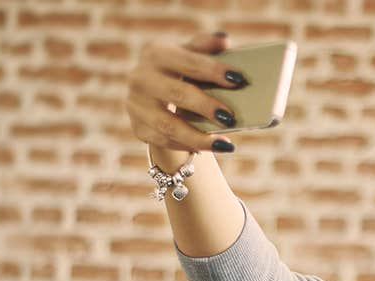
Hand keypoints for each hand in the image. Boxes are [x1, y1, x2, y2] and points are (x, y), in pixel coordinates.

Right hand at [126, 32, 242, 153]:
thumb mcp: (190, 54)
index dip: (213, 70)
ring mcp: (136, 104)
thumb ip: (205, 47)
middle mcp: (140, 77)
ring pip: (168, 125)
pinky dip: (188, 146)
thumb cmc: (180, 70)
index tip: (238, 79)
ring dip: (198, 137)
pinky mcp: (138, 128)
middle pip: (176, 93)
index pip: (187, 61)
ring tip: (225, 144)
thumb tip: (224, 39)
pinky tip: (209, 147)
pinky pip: (165, 141)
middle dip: (205, 106)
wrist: (153, 94)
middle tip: (231, 118)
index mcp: (156, 53)